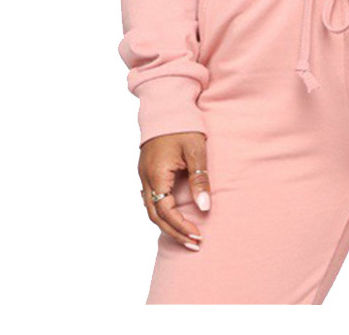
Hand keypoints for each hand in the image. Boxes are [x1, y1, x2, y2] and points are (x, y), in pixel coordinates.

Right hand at [139, 131, 211, 249]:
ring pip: (150, 209)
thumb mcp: (195, 150)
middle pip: (155, 216)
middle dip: (174, 232)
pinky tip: (174, 216)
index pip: (166, 211)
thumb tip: (204, 207)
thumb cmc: (182, 125)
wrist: (166, 104)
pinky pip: (150, 199)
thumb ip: (199, 179)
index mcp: (156, 174)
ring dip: (168, 224)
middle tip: (194, 243)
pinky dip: (162, 212)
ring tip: (187, 235)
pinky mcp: (147, 171)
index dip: (181, 226)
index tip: (198, 236)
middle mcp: (145, 178)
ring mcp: (144, 175)